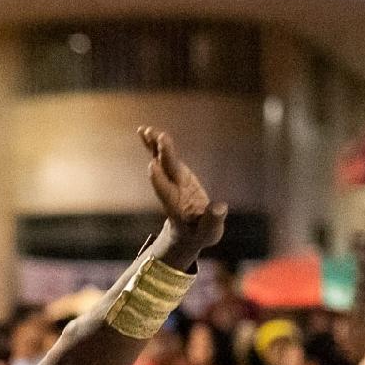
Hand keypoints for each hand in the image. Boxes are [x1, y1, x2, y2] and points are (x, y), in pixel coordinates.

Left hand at [141, 127, 227, 260]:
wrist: (188, 233)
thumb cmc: (200, 234)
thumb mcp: (209, 232)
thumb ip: (212, 220)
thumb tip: (219, 207)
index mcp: (177, 206)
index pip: (167, 192)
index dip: (159, 180)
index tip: (153, 166)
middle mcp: (171, 190)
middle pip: (166, 171)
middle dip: (162, 155)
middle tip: (158, 137)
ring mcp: (172, 181)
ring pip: (160, 160)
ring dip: (154, 145)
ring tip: (145, 130)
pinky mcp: (175, 174)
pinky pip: (163, 157)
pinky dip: (156, 145)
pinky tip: (146, 131)